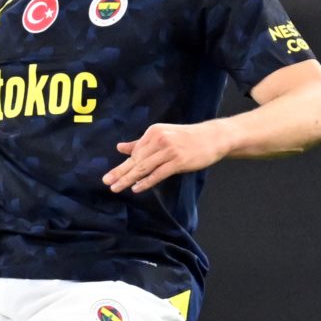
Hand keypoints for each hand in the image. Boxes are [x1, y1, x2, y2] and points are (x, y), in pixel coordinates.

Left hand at [103, 122, 227, 193]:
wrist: (213, 137)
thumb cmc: (186, 138)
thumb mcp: (162, 136)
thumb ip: (140, 143)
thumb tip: (119, 147)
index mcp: (153, 132)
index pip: (134, 152)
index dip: (122, 166)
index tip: (110, 176)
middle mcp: (159, 139)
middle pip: (136, 160)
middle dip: (120, 172)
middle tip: (107, 182)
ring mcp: (169, 150)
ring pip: (144, 167)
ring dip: (128, 179)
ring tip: (116, 188)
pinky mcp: (178, 161)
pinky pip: (158, 174)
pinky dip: (146, 181)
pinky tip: (136, 188)